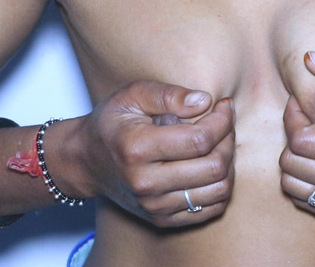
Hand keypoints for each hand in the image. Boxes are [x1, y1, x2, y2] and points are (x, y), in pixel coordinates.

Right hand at [75, 80, 234, 226]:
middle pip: (214, 167)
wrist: (86, 162)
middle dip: (228, 139)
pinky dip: (221, 185)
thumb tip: (204, 102)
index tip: (223, 105)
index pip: (200, 140)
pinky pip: (212, 208)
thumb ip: (168, 94)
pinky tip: (210, 163)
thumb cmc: (112, 123)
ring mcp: (155, 206)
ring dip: (229, 162)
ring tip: (219, 142)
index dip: (222, 120)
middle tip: (223, 122)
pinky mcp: (163, 219)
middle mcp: (145, 183)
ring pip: (219, 190)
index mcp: (137, 148)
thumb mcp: (132, 95)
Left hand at [279, 52, 314, 219]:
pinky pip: (306, 201)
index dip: (293, 116)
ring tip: (312, 141)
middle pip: (291, 164)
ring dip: (294, 160)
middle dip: (292, 136)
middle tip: (307, 120)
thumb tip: (309, 59)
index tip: (301, 103)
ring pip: (292, 186)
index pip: (300, 140)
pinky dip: (303, 180)